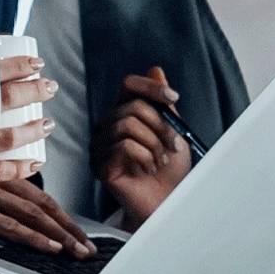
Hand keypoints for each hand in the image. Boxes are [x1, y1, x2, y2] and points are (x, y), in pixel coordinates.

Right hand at [0, 176, 94, 256]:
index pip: (36, 191)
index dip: (59, 212)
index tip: (77, 229)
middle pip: (42, 205)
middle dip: (69, 228)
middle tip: (88, 248)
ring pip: (32, 216)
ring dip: (60, 235)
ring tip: (78, 253)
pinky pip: (6, 225)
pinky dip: (31, 237)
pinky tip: (49, 248)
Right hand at [94, 66, 191, 225]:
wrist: (167, 204)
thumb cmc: (170, 172)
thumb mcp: (173, 132)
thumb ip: (163, 104)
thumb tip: (155, 69)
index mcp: (123, 114)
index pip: (128, 84)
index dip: (151, 86)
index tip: (174, 98)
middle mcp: (108, 127)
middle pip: (132, 106)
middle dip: (161, 125)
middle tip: (174, 146)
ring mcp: (101, 146)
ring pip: (128, 125)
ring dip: (154, 144)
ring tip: (161, 161)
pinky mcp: (100, 165)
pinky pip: (124, 146)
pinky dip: (145, 157)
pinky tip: (148, 169)